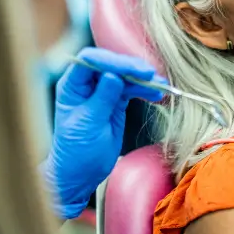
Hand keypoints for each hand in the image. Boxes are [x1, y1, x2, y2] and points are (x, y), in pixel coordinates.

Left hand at [41, 47, 166, 219]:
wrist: (82, 172)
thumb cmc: (76, 150)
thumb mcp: (88, 124)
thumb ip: (101, 99)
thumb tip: (113, 76)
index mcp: (72, 85)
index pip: (90, 60)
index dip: (111, 60)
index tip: (131, 70)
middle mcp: (87, 84)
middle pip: (111, 64)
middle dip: (131, 68)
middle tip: (150, 75)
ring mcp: (103, 91)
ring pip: (125, 76)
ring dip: (143, 79)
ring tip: (160, 85)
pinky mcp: (116, 101)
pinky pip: (132, 89)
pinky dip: (145, 90)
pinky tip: (158, 94)